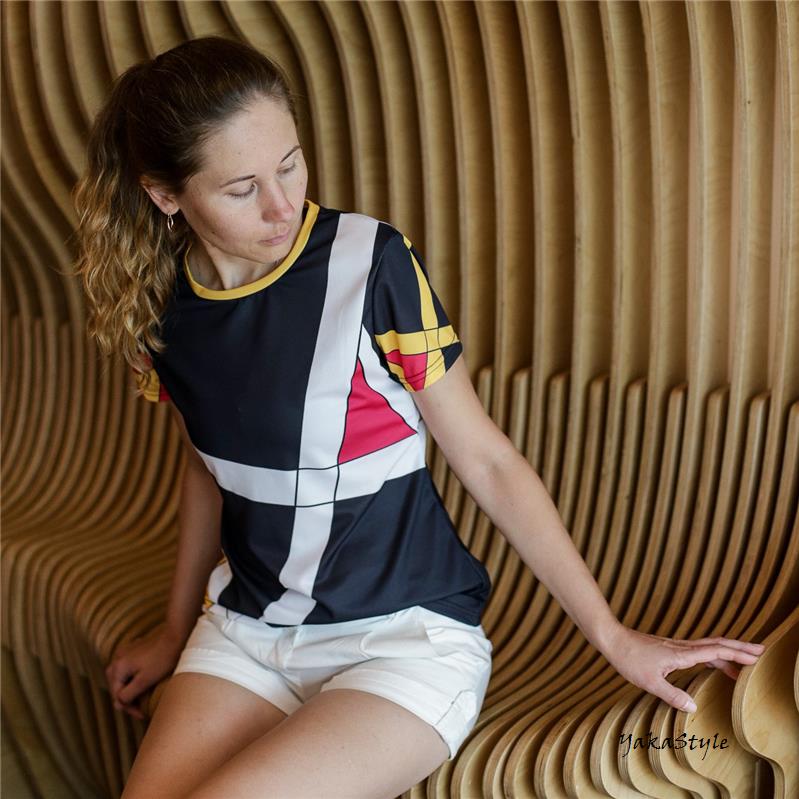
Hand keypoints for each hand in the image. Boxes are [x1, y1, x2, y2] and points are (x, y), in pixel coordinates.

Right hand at [105, 624, 185, 719]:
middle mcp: (117, 659)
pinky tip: (143, 682)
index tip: (143, 714)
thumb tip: (118, 703)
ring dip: (130, 688)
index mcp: (118, 668)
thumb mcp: (144, 681)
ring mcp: (125, 652)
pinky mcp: (134, 649)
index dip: (130, 708)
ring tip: (142, 698)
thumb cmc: (162, 659)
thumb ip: (128, 695)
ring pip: (123, 678)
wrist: (175, 636)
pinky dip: (134, 678)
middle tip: (141, 709)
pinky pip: (129, 668)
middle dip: (128, 699)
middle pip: (117, 687)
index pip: (117, 696)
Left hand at [600, 624, 765, 711]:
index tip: (755, 657)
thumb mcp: (650, 682)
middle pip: (717, 644)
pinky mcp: (671, 649)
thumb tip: (694, 708)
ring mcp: (677, 646)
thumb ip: (672, 695)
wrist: (613, 640)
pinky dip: (714, 654)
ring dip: (728, 651)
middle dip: (739, 647)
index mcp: (681, 654)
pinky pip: (699, 650)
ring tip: (745, 661)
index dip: (736, 654)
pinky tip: (716, 662)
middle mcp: (682, 647)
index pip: (715, 652)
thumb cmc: (629, 659)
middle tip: (761, 651)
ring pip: (709, 646)